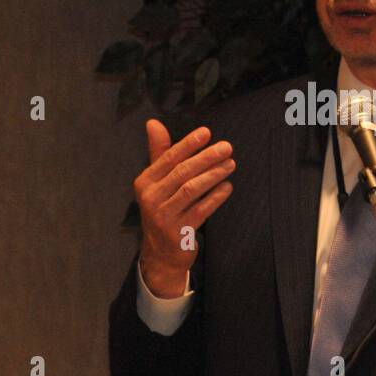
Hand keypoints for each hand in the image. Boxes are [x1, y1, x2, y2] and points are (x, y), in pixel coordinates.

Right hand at [133, 120, 235, 297]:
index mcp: (145, 182)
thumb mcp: (156, 182)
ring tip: (230, 164)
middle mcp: (151, 198)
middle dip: (206, 158)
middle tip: (226, 147)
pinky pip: (201, 210)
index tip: (206, 133)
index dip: (188, 144)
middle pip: (182, 172)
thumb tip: (153, 122)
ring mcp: (164, 216)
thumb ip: (159, 152)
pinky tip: (227, 187)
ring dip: (213, 175)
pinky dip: (215, 197)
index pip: (168, 158)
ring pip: (192, 190)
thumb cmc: (163, 208)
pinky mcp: (179, 232)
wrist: (161, 252)